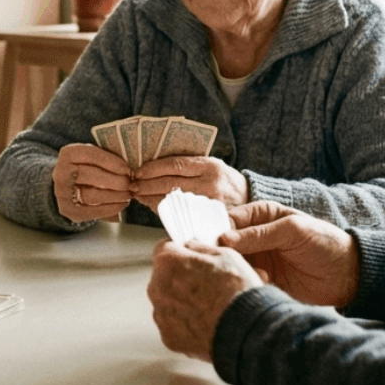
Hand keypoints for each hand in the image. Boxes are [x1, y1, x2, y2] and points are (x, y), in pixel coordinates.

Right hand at [54, 143, 132, 221]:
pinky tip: (122, 204)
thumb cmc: (89, 168)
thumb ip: (108, 159)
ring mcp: (62, 193)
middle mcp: (60, 172)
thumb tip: (130, 169)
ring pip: (91, 195)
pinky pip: (91, 211)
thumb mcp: (94, 157)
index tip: (128, 169)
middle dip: (115, 180)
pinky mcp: (67, 210)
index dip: (112, 162)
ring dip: (114, 196)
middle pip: (91, 176)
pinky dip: (110, 208)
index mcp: (68, 154)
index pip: (91, 155)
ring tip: (128, 194)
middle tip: (130, 184)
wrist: (69, 186)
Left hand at [131, 155, 248, 212]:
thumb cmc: (225, 182)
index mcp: (209, 165)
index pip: (174, 164)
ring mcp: (210, 203)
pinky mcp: (209, 219)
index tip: (138, 171)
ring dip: (151, 198)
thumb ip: (190, 167)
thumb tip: (154, 168)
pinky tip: (153, 206)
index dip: (153, 168)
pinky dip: (163, 210)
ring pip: (172, 200)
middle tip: (132, 186)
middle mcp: (210, 183)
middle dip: (147, 185)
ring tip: (138, 196)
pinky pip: (180, 214)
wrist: (252, 200)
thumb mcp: (212, 167)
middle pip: (170, 183)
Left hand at [147, 239, 263, 361]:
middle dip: (181, 279)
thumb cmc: (236, 292)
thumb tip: (193, 248)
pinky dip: (186, 324)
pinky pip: (174, 325)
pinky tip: (206, 322)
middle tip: (206, 284)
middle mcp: (157, 288)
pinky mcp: (168, 337)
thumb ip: (200, 249)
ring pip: (168, 303)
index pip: (165, 248)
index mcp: (168, 262)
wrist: (244, 329)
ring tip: (209, 307)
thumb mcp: (224, 255)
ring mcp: (161, 315)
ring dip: (183, 302)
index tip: (189, 257)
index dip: (180, 252)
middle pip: (165, 277)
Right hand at [219, 200, 358, 306]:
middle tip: (237, 261)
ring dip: (241, 269)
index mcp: (259, 215)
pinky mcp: (262, 279)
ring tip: (260, 273)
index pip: (229, 220)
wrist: (346, 274)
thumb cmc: (323, 241)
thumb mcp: (292, 230)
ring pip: (233, 263)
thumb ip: (259, 234)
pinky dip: (249, 281)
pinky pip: (245, 280)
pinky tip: (266, 281)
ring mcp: (257, 259)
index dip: (219, 231)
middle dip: (228, 253)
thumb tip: (224, 238)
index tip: (219, 244)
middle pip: (225, 244)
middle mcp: (253, 236)